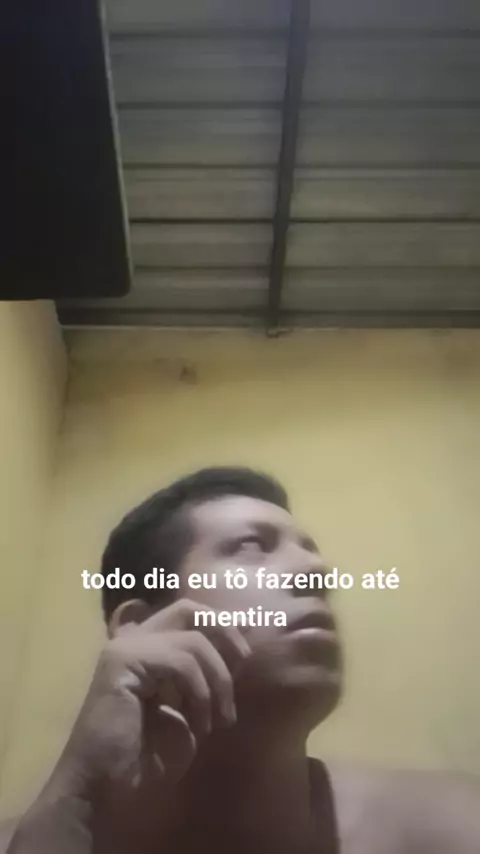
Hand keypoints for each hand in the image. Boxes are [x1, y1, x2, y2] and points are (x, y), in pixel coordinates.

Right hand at [65, 599, 250, 786]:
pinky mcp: (122, 660)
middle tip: (243, 664)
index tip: (249, 647)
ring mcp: (125, 647)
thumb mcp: (190, 710)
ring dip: (218, 681)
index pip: (189, 615)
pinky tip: (198, 723)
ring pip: (194, 640)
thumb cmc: (145, 759)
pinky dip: (200, 691)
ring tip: (219, 720)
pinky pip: (180, 661)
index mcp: (147, 650)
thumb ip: (206, 678)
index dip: (223, 624)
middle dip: (225, 632)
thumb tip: (239, 650)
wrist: (107, 791)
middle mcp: (133, 640)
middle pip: (188, 609)